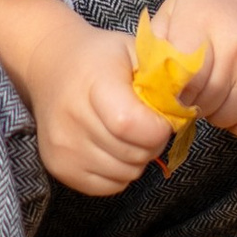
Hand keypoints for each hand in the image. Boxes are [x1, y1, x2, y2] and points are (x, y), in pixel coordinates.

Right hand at [0, 0, 172, 197]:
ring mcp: (62, 147)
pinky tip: (112, 146)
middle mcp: (72, 118)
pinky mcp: (58, 168)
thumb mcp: (135, 50)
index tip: (159, 115)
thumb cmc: (101, 58)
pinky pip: (108, 186)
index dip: (157, 127)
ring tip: (126, 133)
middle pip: (133, 153)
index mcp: (93, 84)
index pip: (132, 125)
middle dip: (151, 142)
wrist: (50, 65)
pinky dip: (119, 171)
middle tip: (144, 122)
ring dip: (137, 158)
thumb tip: (186, 106)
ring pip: (125, 173)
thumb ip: (164, 76)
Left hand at [150, 0, 236, 142]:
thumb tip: (144, 88)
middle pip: (199, 101)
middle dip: (191, 100)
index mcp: (204, 20)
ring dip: (214, 110)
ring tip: (217, 84)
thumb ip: (156, 46)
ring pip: (223, 118)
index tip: (170, 86)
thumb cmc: (216, 5)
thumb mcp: (178, 8)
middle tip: (194, 85)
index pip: (176, 77)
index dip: (169, 88)